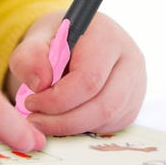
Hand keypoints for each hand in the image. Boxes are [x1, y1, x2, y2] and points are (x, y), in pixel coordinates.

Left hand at [6, 12, 145, 134]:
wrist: (74, 40)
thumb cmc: (55, 39)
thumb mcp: (34, 39)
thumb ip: (29, 57)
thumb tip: (39, 85)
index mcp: (106, 36)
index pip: (88, 79)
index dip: (57, 99)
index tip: (31, 102)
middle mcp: (129, 60)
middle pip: (103, 105)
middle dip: (64, 120)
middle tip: (34, 121)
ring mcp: (136, 83)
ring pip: (108, 119)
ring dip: (72, 127)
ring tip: (44, 120)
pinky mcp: (133, 103)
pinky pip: (111, 124)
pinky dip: (83, 127)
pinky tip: (63, 117)